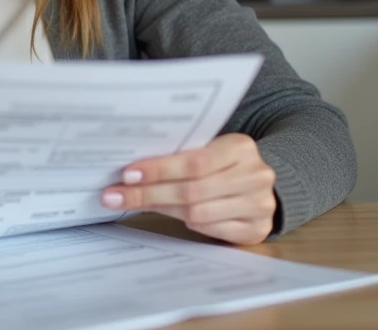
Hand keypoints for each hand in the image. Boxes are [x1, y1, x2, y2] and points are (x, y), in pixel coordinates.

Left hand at [100, 133, 276, 244]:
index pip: (194, 162)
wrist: (258, 182)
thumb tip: (131, 170)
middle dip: (150, 194)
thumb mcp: (209, 150)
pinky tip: (171, 215)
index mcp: (241, 147)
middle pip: (192, 191)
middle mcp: (255, 175)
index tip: (128, 174)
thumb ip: (180, 156)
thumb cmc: (223, 163)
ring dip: (162, 209)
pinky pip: (212, 230)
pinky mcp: (257, 229)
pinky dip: (189, 224)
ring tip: (135, 203)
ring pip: (198, 213)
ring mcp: (260, 205)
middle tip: (117, 196)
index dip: (159, 170)